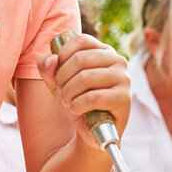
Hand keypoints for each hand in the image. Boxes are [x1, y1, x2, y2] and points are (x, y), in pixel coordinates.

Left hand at [37, 33, 130, 148]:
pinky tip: (77, 110)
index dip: (63, 55)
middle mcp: (118, 61)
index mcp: (103, 51)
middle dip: (62, 78)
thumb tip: (52, 60)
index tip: (58, 73)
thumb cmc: (75, 100)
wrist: (91, 131)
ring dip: (68, 93)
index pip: (81, 40)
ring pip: (85, 78)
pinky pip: (93, 97)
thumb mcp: (56, 82)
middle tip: (62, 93)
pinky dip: (77, 105)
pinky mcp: (124, 99)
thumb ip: (47, 66)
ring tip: (69, 102)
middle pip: (80, 59)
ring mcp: (123, 79)